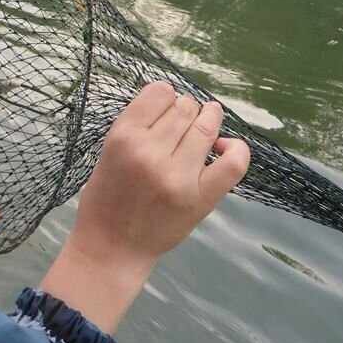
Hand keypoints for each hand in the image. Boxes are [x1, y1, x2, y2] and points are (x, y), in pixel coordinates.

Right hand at [39, 81, 249, 331]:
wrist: (112, 248)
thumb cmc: (105, 200)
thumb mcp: (107, 153)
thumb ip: (136, 129)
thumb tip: (173, 104)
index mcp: (122, 137)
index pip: (160, 93)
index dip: (166, 96)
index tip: (166, 108)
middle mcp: (150, 151)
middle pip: (184, 108)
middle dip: (186, 110)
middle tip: (182, 124)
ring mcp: (177, 175)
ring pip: (206, 128)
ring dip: (210, 120)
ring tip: (209, 121)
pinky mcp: (199, 197)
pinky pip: (232, 163)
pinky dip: (237, 149)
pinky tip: (226, 147)